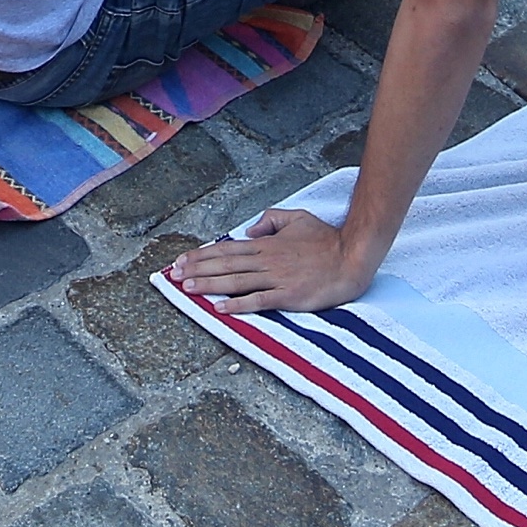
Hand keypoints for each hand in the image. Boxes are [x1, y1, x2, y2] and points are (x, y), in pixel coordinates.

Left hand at [168, 208, 374, 315]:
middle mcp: (267, 260)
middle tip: (175, 276)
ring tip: (188, 288)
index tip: (184, 261)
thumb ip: (271, 220)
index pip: (228, 249)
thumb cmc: (326, 240)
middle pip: (226, 264)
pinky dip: (238, 304)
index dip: (203, 255)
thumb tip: (250, 230)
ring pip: (236, 281)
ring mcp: (277, 279)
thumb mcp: (297, 218)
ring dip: (210, 285)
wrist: (351, 258)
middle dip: (198, 270)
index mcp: (267, 244)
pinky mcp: (288, 296)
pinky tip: (221, 308)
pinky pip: (258, 300)